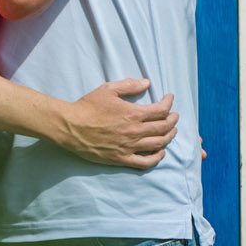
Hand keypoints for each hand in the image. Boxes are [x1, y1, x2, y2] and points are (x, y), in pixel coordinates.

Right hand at [56, 78, 176, 168]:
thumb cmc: (88, 107)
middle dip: (173, 120)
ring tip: (172, 131)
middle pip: (163, 128)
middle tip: (174, 116)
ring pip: (158, 144)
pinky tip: (160, 152)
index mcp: (133, 114)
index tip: (169, 98)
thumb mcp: (108, 90)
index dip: (169, 103)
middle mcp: (135, 131)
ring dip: (169, 137)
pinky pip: (145, 162)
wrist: (70, 127)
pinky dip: (157, 158)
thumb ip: (129, 85)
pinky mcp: (121, 159)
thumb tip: (147, 83)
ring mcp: (129, 147)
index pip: (161, 110)